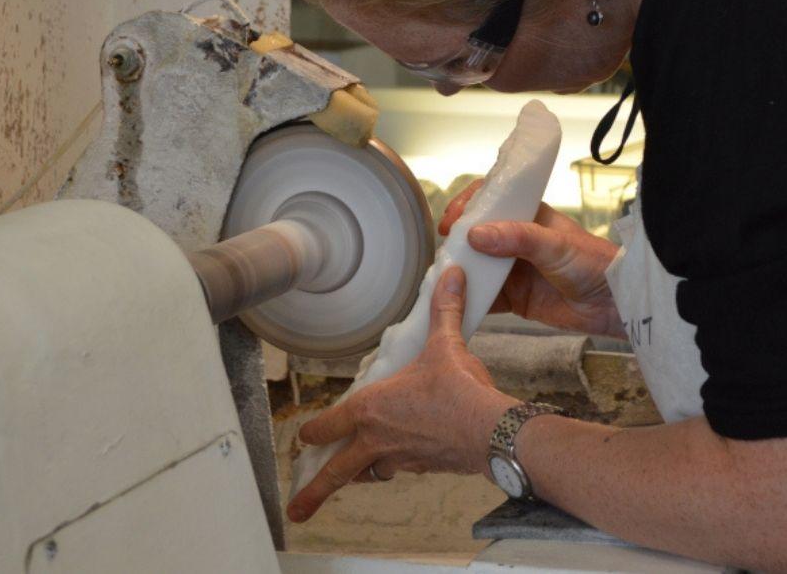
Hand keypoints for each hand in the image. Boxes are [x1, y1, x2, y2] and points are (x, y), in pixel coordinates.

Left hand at [286, 266, 515, 522]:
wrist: (490, 430)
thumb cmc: (460, 391)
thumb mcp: (446, 344)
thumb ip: (444, 310)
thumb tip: (449, 276)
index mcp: (371, 409)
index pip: (329, 425)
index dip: (312, 432)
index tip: (303, 438)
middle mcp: (378, 439)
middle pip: (336, 472)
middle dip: (313, 491)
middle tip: (296, 509)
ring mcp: (400, 458)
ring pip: (368, 474)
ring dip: (358, 476)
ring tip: (352, 478)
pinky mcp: (424, 469)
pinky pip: (402, 471)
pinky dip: (398, 468)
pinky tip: (406, 461)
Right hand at [441, 180, 622, 337]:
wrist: (613, 304)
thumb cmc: (593, 263)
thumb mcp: (555, 245)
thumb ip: (518, 238)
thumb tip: (476, 234)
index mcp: (527, 216)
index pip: (490, 199)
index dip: (467, 205)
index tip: (451, 221)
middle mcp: (516, 240)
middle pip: (475, 235)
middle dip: (456, 242)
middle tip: (444, 252)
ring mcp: (513, 269)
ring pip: (476, 267)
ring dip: (460, 272)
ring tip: (443, 278)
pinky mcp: (514, 298)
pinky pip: (485, 298)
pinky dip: (470, 300)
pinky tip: (456, 303)